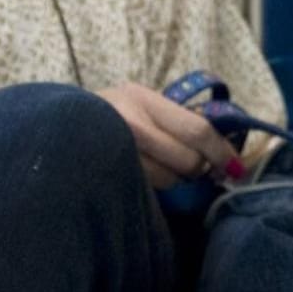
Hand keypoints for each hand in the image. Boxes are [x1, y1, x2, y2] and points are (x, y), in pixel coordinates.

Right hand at [95, 84, 240, 188]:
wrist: (58, 127)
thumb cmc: (110, 112)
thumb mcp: (140, 101)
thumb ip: (176, 118)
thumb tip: (223, 145)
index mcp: (142, 100)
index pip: (197, 131)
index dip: (221, 151)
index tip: (234, 165)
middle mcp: (130, 125)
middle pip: (187, 160)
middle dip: (200, 169)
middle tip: (199, 168)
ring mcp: (117, 153)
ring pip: (168, 180)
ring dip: (176, 179)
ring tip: (163, 166)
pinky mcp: (108, 177)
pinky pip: (148, 190)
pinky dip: (157, 187)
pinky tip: (149, 176)